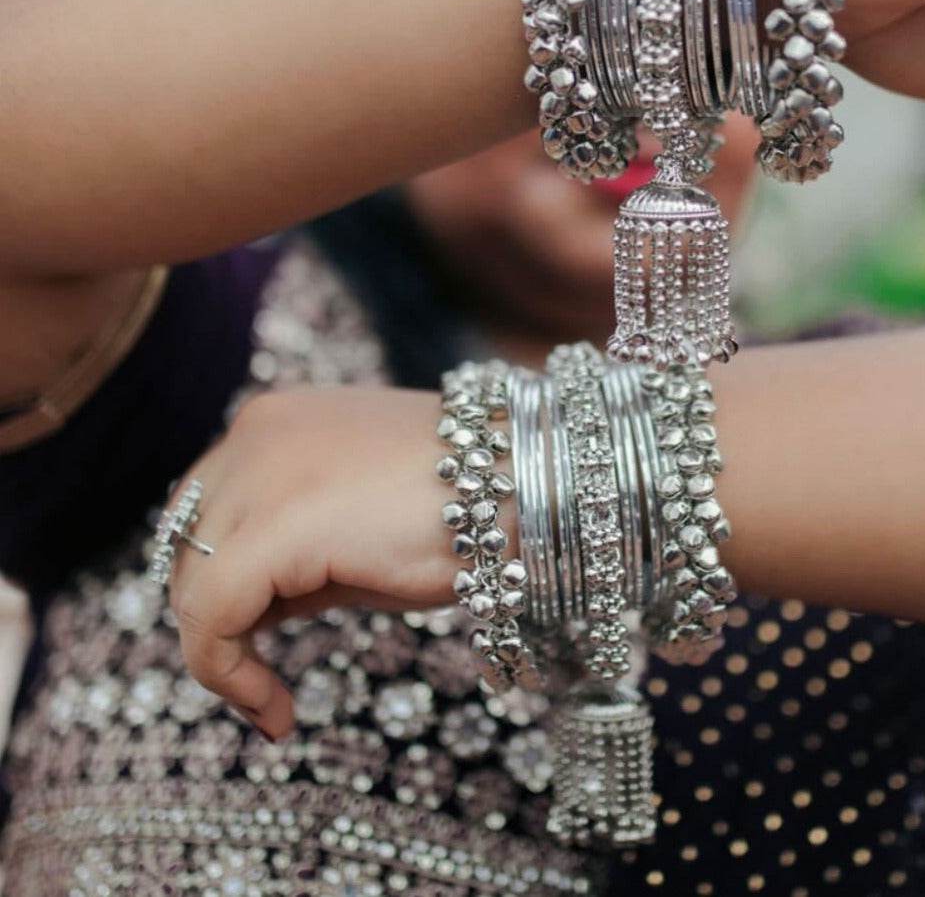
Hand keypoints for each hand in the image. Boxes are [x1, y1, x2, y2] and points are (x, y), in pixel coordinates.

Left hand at [167, 385, 461, 739]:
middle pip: (188, 541)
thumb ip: (300, 548)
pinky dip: (226, 673)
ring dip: (224, 644)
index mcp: (277, 421)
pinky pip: (210, 615)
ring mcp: (255, 472)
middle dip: (219, 611)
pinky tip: (273, 710)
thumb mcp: (365, 520)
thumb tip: (256, 606)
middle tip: (264, 671)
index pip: (210, 509)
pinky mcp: (268, 529)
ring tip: (271, 696)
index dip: (222, 583)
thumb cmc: (468, 505)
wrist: (528, 482)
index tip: (257, 643)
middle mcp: (253, 433)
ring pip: (193, 581)